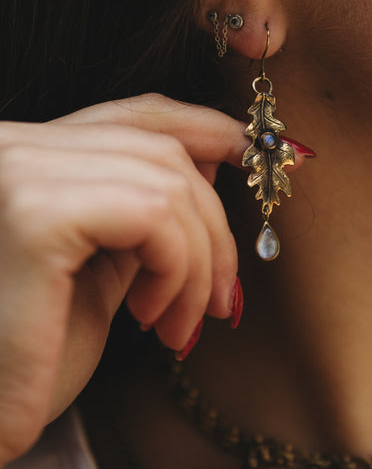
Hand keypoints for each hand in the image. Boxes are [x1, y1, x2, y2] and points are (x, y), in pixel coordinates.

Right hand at [0, 93, 306, 468]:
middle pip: (160, 149)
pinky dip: (176, 267)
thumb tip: (213, 164)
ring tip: (181, 321)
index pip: (132, 114)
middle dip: (212, 224)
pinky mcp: (36, 214)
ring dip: (197, 261)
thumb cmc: (38, 354)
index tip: (251, 154)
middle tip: (220, 294)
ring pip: (166, 184)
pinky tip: (153, 315)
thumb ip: (147, 211)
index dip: (204, 126)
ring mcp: (20, 170)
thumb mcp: (106, 265)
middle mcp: (14, 144)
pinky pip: (152, 214)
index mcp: (32, 154)